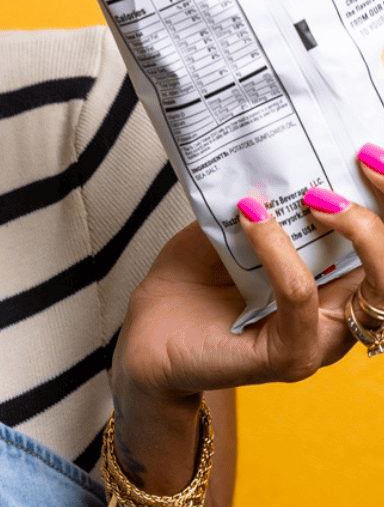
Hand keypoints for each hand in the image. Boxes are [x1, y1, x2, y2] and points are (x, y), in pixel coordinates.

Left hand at [114, 147, 383, 404]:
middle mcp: (342, 314)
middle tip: (363, 163)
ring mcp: (321, 340)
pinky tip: (251, 220)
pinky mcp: (290, 354)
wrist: (145, 340)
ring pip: (377, 284)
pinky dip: (279, 250)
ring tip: (314, 196)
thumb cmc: (189, 291)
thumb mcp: (229, 229)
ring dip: (357, 228)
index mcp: (337, 285)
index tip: (372, 153)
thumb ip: (263, 201)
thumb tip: (277, 153)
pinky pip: (301, 294)